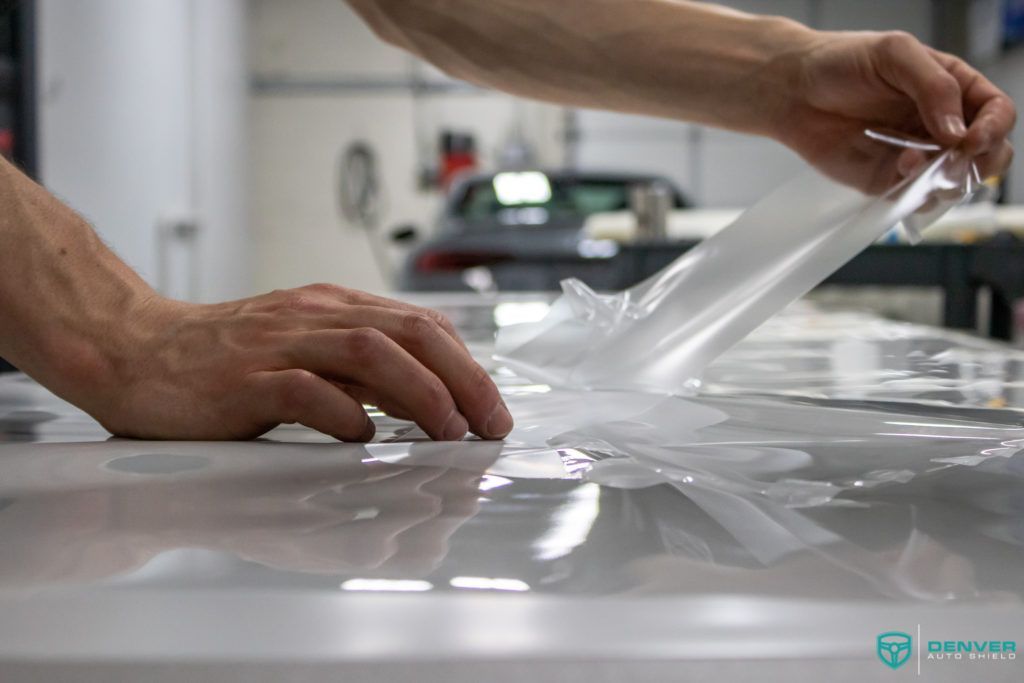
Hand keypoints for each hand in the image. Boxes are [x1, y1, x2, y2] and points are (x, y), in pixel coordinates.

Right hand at [81, 284, 512, 440]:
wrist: (136, 350)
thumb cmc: (225, 361)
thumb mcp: (306, 352)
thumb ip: (360, 370)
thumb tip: (427, 400)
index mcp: (332, 308)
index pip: (420, 324)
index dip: (466, 365)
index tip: (491, 408)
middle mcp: (312, 317)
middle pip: (408, 333)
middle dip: (462, 379)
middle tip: (490, 425)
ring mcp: (278, 345)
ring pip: (369, 353)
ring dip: (420, 393)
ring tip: (448, 433)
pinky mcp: (243, 379)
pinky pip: (303, 390)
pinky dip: (343, 414)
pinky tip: (364, 438)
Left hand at [777, 29, 1014, 189]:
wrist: (793, 90)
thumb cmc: (842, 62)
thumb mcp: (894, 54)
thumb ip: (933, 86)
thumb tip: (957, 131)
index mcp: (953, 88)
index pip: (996, 112)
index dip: (993, 128)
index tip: (971, 140)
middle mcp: (941, 125)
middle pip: (988, 154)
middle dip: (981, 163)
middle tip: (955, 162)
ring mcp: (917, 155)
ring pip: (954, 182)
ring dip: (946, 182)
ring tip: (915, 163)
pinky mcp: (887, 180)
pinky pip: (914, 198)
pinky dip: (915, 193)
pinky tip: (899, 170)